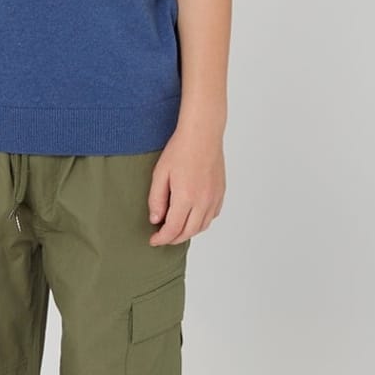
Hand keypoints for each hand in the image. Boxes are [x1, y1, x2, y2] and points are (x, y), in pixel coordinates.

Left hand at [147, 125, 224, 244]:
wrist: (202, 134)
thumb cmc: (180, 150)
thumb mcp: (160, 174)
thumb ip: (156, 199)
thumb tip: (156, 220)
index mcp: (186, 197)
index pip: (173, 229)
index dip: (162, 238)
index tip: (153, 240)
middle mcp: (203, 201)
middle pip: (188, 232)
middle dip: (174, 239)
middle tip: (162, 238)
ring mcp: (214, 197)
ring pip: (202, 226)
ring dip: (188, 232)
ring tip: (176, 229)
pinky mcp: (220, 192)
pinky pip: (212, 215)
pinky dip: (201, 222)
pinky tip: (192, 217)